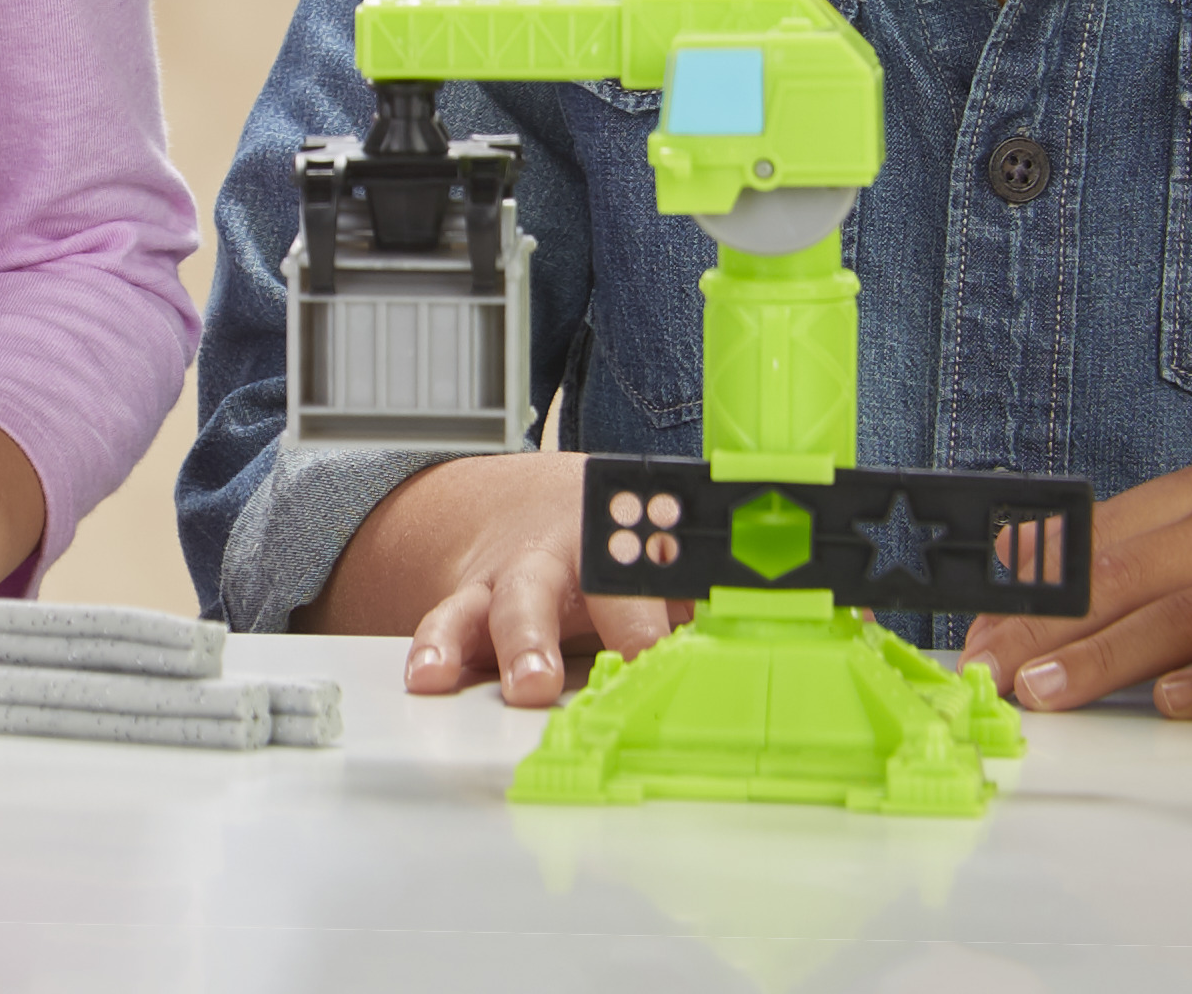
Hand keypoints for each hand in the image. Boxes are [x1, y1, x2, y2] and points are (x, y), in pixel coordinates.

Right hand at [304, 450, 682, 707]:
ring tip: (499, 684)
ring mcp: (508, 579)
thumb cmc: (613, 548)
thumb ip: (697, 599)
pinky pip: (446, 621)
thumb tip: (765, 640)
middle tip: (550, 681)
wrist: (532, 507)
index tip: (657, 663)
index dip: (644, 621)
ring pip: (498, 605)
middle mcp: (555, 555)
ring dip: (502, 645)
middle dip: (550, 635)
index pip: (632, 577)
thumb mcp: (659, 558)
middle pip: (551, 586)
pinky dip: (435, 649)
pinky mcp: (471, 605)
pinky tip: (427, 676)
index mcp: (614, 539)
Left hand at [961, 459, 1191, 721]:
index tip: (973, 625)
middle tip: (987, 669)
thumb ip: (1167, 567)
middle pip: (1122, 570)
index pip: (1095, 536)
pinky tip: (1168, 706)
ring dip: (1106, 653)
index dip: (1029, 584)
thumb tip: (1065, 608)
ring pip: (1183, 608)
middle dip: (1044, 622)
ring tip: (1048, 691)